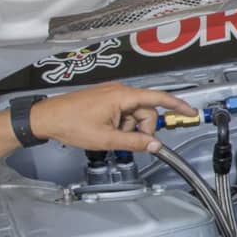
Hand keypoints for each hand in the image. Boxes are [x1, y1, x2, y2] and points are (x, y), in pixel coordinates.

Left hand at [28, 82, 195, 153]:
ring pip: (133, 113)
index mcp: (122, 96)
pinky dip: (120, 124)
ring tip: (110, 136)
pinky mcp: (104, 99)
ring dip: (128, 127)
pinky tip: (106, 131)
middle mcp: (119, 91)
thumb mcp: (106, 139)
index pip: (158, 98)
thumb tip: (155, 145)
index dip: (177, 105)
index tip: (190, 111)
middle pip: (146, 110)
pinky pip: (122, 112)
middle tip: (127, 140)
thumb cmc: (70, 124)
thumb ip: (135, 142)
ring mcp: (111, 94)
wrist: (45, 118)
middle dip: (142, 128)